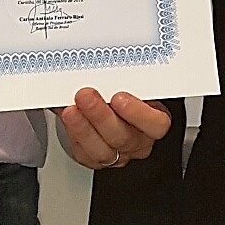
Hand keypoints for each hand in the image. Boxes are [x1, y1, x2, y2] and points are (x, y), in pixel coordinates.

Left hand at [55, 90, 170, 168]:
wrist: (102, 103)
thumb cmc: (120, 91)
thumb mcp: (128, 81)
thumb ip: (122, 79)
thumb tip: (108, 66)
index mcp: (155, 120)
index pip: (156, 124)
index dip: (139, 113)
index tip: (119, 97)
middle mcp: (138, 141)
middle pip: (124, 137)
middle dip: (101, 116)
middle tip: (86, 96)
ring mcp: (117, 154)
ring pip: (102, 150)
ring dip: (83, 127)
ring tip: (71, 109)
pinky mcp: (94, 159)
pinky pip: (84, 153)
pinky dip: (74, 134)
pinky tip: (68, 118)